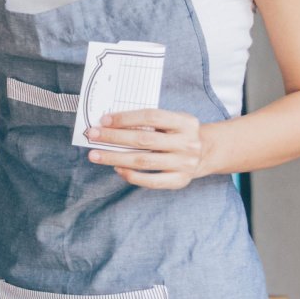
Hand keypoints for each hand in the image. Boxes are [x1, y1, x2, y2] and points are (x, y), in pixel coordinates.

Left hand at [83, 108, 208, 189]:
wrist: (207, 152)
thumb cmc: (180, 133)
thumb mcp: (173, 120)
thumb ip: (149, 121)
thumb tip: (112, 124)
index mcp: (185, 122)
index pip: (152, 117)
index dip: (126, 118)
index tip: (104, 120)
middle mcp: (187, 143)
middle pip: (144, 140)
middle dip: (114, 137)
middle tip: (92, 135)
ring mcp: (184, 164)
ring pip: (143, 161)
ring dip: (115, 157)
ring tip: (96, 155)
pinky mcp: (180, 181)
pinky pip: (151, 181)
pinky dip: (132, 175)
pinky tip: (117, 169)